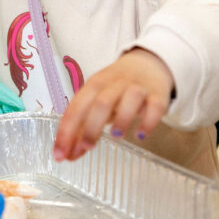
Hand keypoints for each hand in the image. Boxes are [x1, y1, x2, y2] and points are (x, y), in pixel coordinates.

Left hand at [53, 48, 172, 161]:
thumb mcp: (96, 101)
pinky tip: (140, 134)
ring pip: (129, 99)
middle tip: (86, 147)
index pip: (76, 107)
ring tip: (116, 136)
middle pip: (101, 103)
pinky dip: (148, 122)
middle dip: (91, 127)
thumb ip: (82, 128)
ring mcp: (137, 88)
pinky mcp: (158, 95)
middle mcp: (115, 84)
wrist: (148, 64)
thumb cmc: (117, 88)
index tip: (60, 154)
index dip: (66, 131)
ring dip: (122, 119)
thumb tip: (68, 154)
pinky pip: (155, 107)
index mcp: (95, 85)